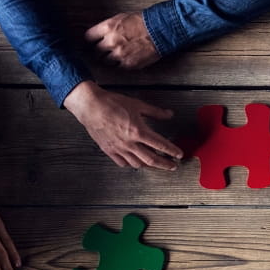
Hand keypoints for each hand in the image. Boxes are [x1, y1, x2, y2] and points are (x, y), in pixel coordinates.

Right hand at [64, 81, 181, 169]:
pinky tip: (135, 162)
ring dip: (149, 166)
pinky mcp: (109, 150)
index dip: (172, 151)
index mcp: (138, 131)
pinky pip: (122, 163)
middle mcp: (130, 143)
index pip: (160, 145)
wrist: (90, 106)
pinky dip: (131, 165)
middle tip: (172, 166)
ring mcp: (119, 148)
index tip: (179, 155)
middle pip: (152, 159)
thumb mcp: (137, 105)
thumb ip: (155, 112)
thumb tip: (169, 114)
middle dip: (165, 164)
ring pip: (137, 164)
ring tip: (155, 164)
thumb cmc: (112, 103)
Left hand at [85, 12, 160, 68]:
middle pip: (96, 51)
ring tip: (116, 55)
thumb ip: (109, 27)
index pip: (88, 37)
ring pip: (106, 61)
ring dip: (109, 59)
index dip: (91, 40)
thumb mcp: (122, 18)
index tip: (92, 42)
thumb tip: (101, 33)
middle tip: (104, 50)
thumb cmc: (144, 21)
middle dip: (99, 51)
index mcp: (108, 27)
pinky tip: (125, 58)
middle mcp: (111, 41)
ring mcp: (119, 54)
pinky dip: (120, 64)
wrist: (160, 29)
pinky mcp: (129, 64)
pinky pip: (118, 67)